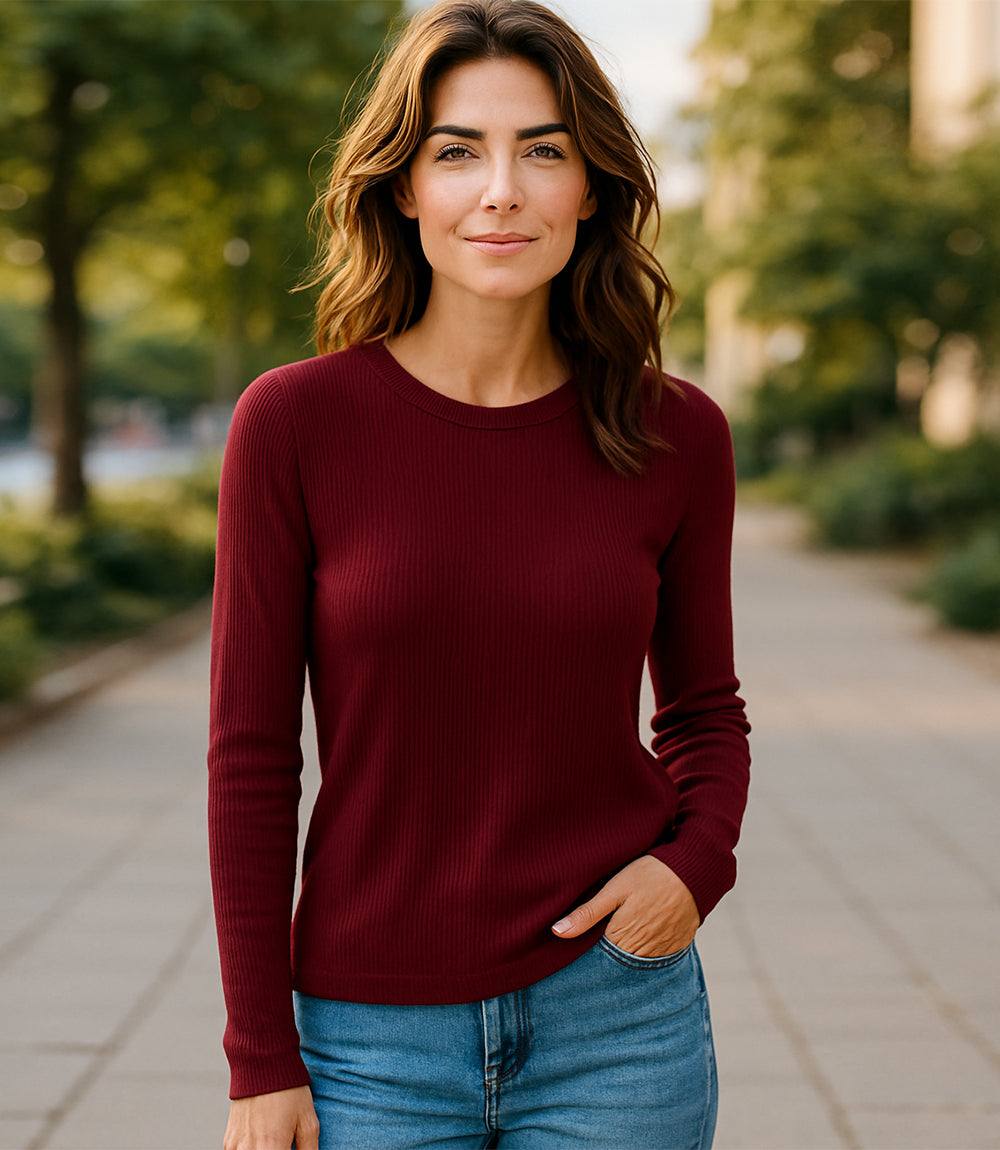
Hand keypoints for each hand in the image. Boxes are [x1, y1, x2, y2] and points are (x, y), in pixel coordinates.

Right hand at [222, 1084, 318, 1149]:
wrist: (261, 1063)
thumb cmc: (288, 1090)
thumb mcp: (308, 1119)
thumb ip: (309, 1149)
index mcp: (272, 1147)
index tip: (292, 1148)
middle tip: (285, 1142)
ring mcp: (236, 1147)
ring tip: (275, 1140)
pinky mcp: (229, 1142)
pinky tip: (262, 1142)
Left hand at [550, 854, 700, 956]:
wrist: (695, 870)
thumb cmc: (651, 874)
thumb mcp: (614, 889)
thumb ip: (587, 913)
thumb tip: (556, 932)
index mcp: (622, 938)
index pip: (597, 958)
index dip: (587, 951)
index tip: (579, 946)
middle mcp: (643, 952)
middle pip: (617, 962)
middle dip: (607, 955)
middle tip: (602, 938)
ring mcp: (663, 951)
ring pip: (637, 961)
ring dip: (628, 953)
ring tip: (623, 934)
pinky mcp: (678, 946)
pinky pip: (658, 957)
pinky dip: (649, 949)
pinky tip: (644, 934)